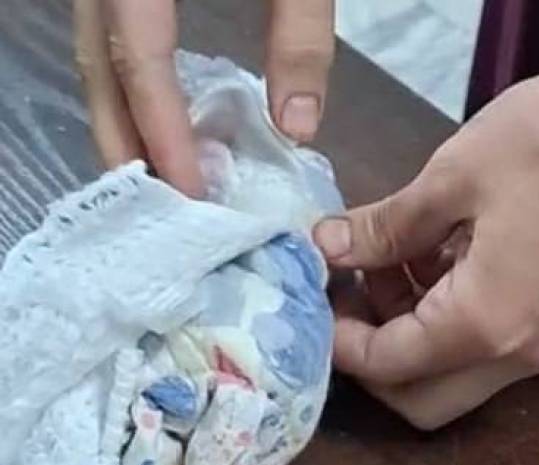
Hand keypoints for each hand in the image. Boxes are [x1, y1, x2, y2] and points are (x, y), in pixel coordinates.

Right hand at [73, 0, 335, 196]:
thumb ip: (300, 35)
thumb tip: (297, 128)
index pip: (140, 60)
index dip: (163, 132)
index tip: (194, 193)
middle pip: (99, 69)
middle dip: (129, 146)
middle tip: (169, 214)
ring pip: (96, 59)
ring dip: (126, 126)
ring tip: (168, 187)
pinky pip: (110, 44)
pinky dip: (132, 95)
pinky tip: (168, 132)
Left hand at [316, 63, 538, 429]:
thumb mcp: (453, 178)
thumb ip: (384, 228)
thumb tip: (327, 248)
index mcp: (482, 325)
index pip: (388, 366)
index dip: (338, 342)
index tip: (311, 296)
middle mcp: (513, 356)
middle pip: (422, 402)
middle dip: (374, 364)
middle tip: (347, 301)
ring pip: (453, 381)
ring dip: (409, 342)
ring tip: (387, 264)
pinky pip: (484, 353)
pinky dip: (446, 328)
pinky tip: (433, 263)